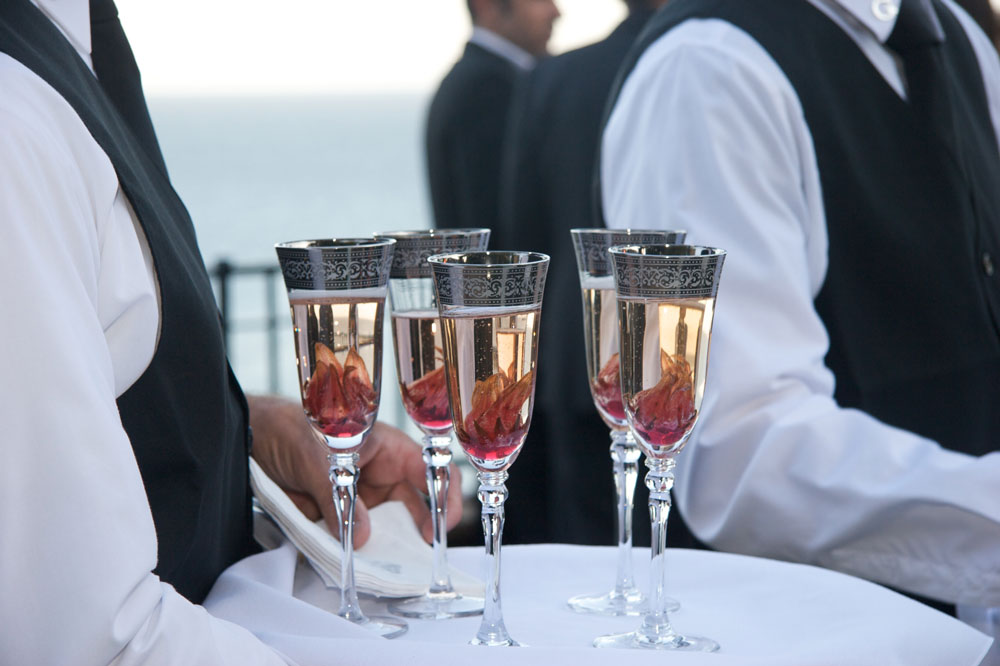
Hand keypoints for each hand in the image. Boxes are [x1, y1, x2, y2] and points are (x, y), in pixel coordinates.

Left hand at [246, 394, 462, 546]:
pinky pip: (359, 539)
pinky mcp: (342, 519)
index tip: (440, 523)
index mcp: (388, 448)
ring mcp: (364, 499)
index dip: (444, 494)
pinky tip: (360, 566)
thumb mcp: (315, 456)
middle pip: (418, 504)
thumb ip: (339, 495)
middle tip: (421, 554)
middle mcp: (383, 475)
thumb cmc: (291, 429)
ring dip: (391, 547)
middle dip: (424, 529)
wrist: (255, 441)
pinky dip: (361, 554)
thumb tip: (364, 535)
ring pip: (390, 528)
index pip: (430, 469)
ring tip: (391, 567)